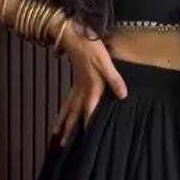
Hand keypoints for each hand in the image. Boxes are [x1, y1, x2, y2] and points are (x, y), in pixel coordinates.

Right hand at [50, 18, 125, 145]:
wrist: (73, 34)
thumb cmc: (91, 47)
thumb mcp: (106, 62)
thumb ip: (114, 79)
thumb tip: (123, 96)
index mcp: (91, 87)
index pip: (89, 110)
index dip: (88, 125)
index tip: (85, 142)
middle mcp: (81, 89)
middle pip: (74, 113)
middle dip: (69, 129)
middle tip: (62, 145)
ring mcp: (76, 85)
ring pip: (67, 107)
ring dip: (62, 121)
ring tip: (55, 133)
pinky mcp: (75, 81)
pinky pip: (67, 100)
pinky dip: (63, 109)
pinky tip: (62, 114)